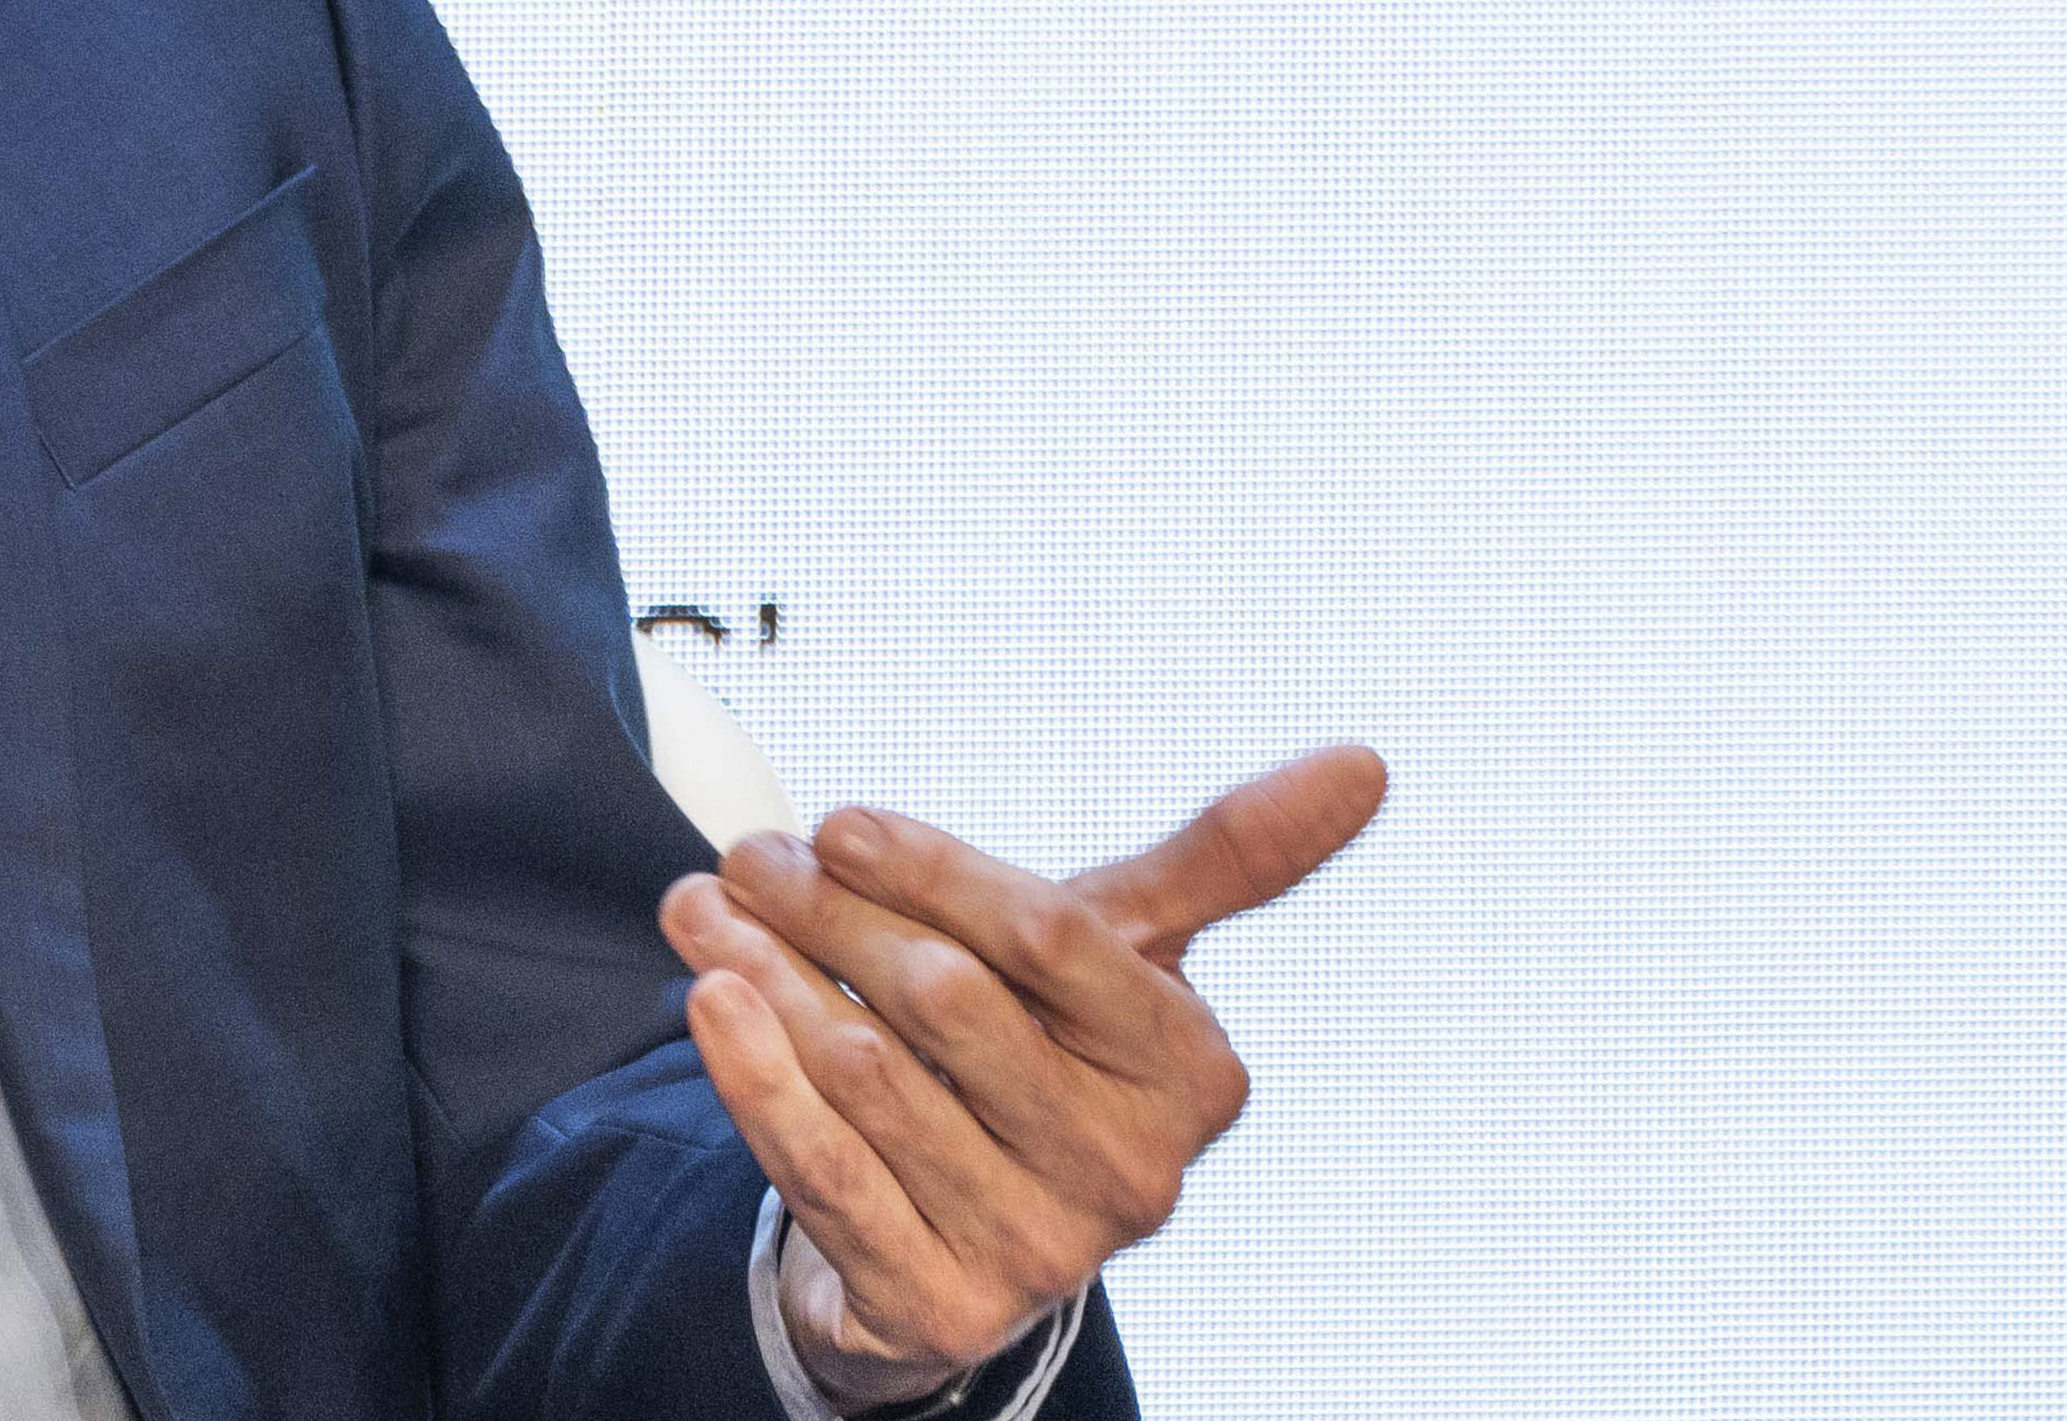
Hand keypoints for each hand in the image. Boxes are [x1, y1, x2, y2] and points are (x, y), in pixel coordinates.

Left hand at [658, 743, 1388, 1409]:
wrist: (966, 1232)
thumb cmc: (1044, 1052)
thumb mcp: (1124, 956)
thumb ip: (1225, 859)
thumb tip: (1368, 758)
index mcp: (1194, 1073)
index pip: (1047, 937)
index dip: (931, 870)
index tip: (836, 819)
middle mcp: (1135, 1174)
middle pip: (944, 1000)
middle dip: (826, 912)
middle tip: (744, 857)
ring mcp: (1041, 1252)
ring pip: (869, 1076)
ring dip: (765, 976)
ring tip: (698, 908)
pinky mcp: (943, 1307)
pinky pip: (824, 1173)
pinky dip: (753, 1078)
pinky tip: (706, 1002)